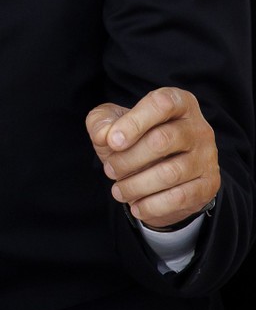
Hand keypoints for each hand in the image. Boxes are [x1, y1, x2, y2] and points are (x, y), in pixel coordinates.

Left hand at [87, 87, 219, 229]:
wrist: (158, 175)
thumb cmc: (132, 139)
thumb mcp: (110, 124)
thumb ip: (101, 122)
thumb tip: (105, 135)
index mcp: (179, 103)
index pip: (161, 104)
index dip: (134, 122)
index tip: (112, 142)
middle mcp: (199, 128)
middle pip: (162, 140)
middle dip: (128, 159)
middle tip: (109, 169)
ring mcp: (207, 157)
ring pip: (170, 172)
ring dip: (136, 185)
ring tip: (118, 190)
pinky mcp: (208, 184)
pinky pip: (179, 197)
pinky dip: (152, 205)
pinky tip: (136, 206)